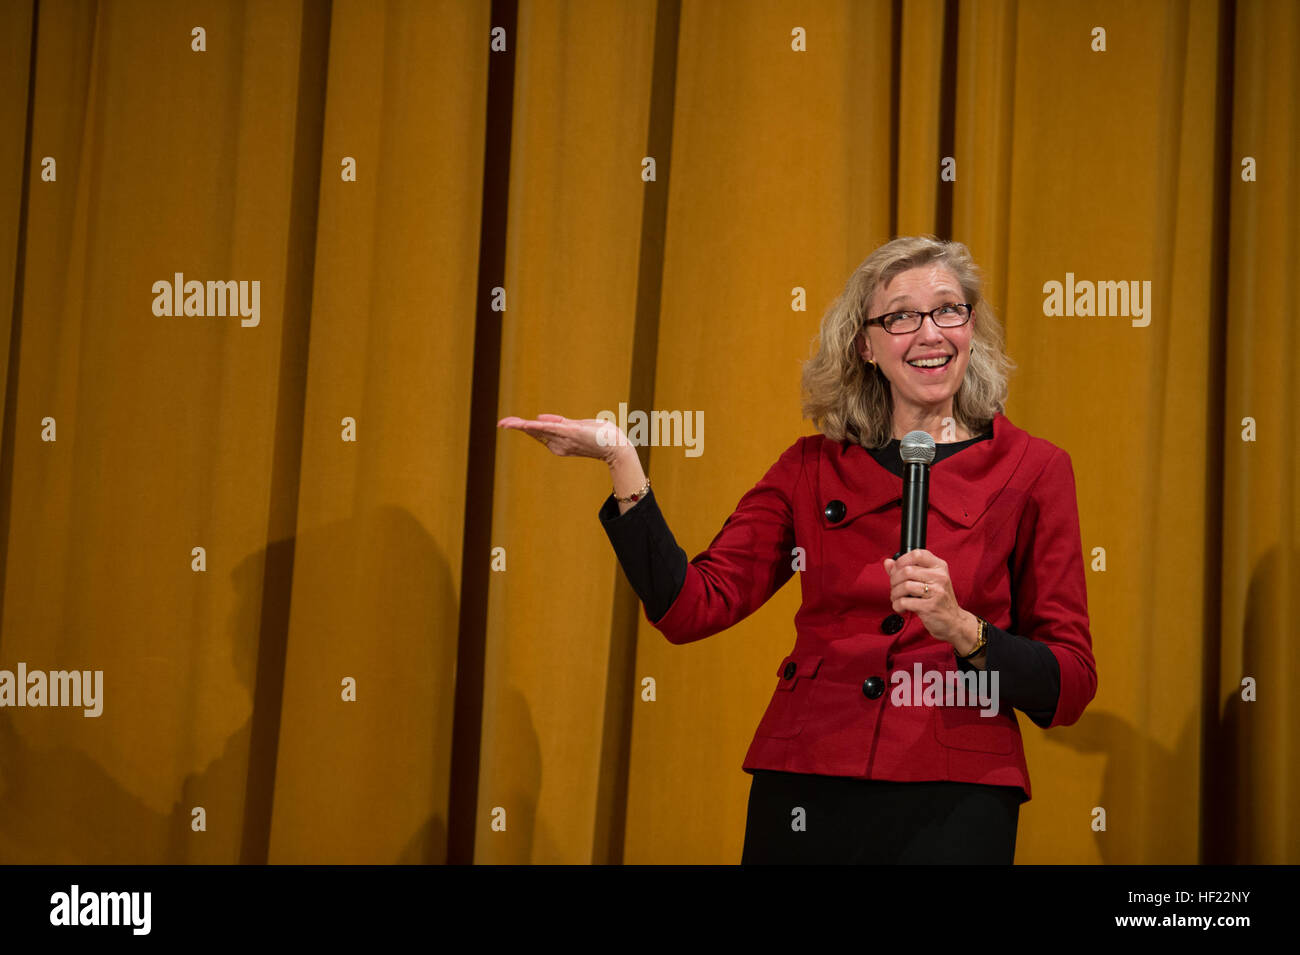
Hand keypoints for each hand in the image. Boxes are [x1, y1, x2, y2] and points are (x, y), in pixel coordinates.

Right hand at [497, 413, 631, 464]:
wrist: (617, 447)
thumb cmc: (601, 437)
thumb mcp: (577, 426)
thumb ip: (558, 423)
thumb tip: (537, 418)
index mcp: (559, 442)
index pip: (538, 433)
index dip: (524, 427)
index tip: (507, 423)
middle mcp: (559, 444)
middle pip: (534, 433)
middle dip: (517, 426)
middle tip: (500, 423)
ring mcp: (564, 439)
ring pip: (539, 432)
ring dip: (522, 426)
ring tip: (506, 423)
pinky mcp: (572, 433)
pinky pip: (552, 430)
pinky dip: (539, 427)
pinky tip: (528, 424)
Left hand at [883, 549, 977, 651]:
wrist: (954, 621)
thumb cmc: (938, 600)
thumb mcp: (927, 581)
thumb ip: (906, 570)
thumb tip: (888, 562)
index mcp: (939, 567)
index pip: (917, 554)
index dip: (901, 561)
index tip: (897, 570)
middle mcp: (940, 577)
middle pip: (907, 571)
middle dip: (894, 580)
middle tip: (894, 588)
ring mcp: (937, 592)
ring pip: (905, 586)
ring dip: (895, 594)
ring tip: (897, 598)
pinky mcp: (930, 606)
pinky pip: (905, 602)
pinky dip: (897, 605)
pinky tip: (901, 607)